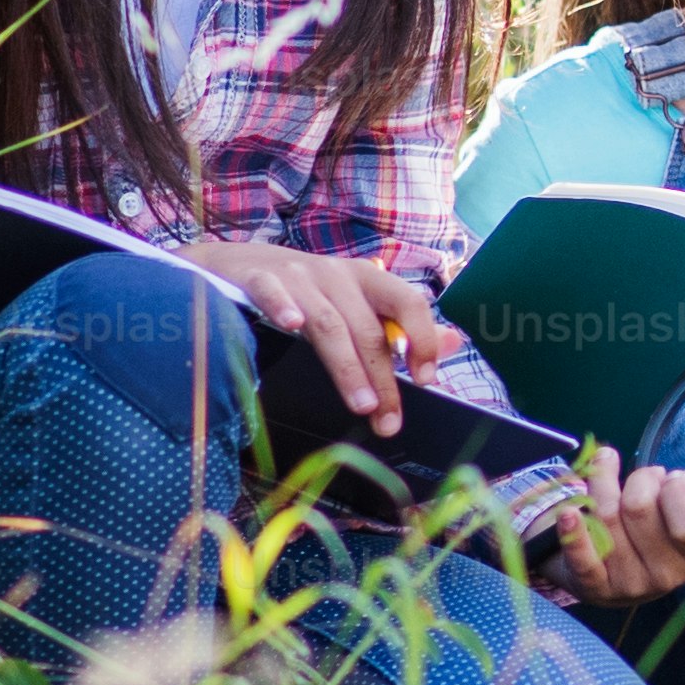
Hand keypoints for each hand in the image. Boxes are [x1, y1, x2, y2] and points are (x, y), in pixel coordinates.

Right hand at [182, 239, 436, 425]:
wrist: (232, 263)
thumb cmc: (304, 290)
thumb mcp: (355, 302)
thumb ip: (400, 325)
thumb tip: (452, 342)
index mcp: (366, 279)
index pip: (408, 303)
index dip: (422, 339)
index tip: (425, 380)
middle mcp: (335, 274)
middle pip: (367, 329)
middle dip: (381, 378)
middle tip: (387, 420)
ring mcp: (296, 275)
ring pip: (328, 323)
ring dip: (346, 365)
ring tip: (361, 404)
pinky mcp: (257, 278)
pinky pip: (272, 292)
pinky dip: (282, 307)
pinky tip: (291, 326)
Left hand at [539, 439, 684, 606]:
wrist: (620, 565)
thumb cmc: (661, 522)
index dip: (675, 491)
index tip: (672, 480)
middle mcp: (669, 576)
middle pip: (639, 508)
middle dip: (639, 480)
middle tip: (643, 481)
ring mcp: (630, 586)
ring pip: (606, 515)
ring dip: (603, 485)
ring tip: (609, 479)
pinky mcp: (594, 587)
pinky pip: (583, 557)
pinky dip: (574, 532)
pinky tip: (570, 512)